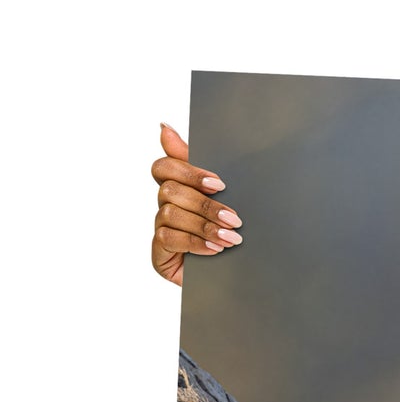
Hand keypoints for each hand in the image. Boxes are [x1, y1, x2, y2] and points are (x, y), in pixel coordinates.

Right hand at [150, 124, 242, 285]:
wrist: (237, 275)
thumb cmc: (230, 230)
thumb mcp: (226, 196)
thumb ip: (201, 164)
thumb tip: (164, 127)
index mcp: (180, 186)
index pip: (164, 167)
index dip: (189, 172)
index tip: (219, 184)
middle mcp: (165, 205)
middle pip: (170, 190)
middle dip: (205, 205)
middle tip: (235, 218)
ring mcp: (160, 228)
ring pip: (170, 214)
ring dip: (205, 226)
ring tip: (232, 238)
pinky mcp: (159, 252)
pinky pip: (168, 239)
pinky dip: (195, 243)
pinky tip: (216, 249)